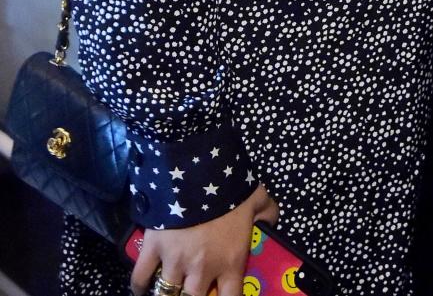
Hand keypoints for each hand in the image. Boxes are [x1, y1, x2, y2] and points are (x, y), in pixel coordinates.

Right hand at [130, 183, 278, 295]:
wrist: (196, 168)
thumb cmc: (229, 186)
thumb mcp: (257, 198)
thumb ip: (267, 213)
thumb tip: (272, 222)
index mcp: (230, 261)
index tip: (223, 295)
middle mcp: (202, 270)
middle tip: (194, 288)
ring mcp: (174, 262)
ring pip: (166, 295)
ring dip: (167, 294)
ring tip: (169, 290)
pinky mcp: (152, 249)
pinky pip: (141, 277)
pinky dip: (140, 285)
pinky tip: (142, 288)